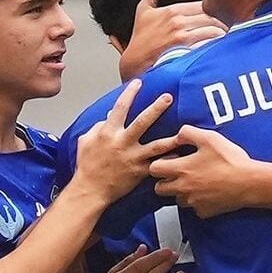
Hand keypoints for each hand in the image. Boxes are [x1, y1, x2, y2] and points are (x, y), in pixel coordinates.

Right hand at [72, 79, 178, 202]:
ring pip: (156, 146)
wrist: (90, 190)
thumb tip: (111, 114)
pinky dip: (170, 160)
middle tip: (169, 97)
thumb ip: (98, 125)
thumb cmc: (86, 165)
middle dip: (156, 108)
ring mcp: (133, 158)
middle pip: (142, 122)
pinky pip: (158, 164)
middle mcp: (122, 143)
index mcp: (108, 133)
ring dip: (172, 139)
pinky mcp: (139, 172)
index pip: (120, 108)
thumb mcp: (85, 140)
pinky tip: (182, 156)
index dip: (129, 94)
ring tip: (186, 132)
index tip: (138, 82)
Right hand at [119, 0, 227, 80]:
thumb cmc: (139, 38)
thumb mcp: (142, 9)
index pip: (204, 6)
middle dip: (223, 22)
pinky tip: (219, 47)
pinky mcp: (184, 49)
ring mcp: (182, 35)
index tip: (222, 17)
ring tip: (228, 37)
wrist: (134, 61)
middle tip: (231, 27)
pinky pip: (207, 43)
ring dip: (223, 33)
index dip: (216, 11)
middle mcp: (178, 21)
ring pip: (212, 29)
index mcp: (172, 10)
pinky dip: (215, 44)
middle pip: (212, 17)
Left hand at [150, 125, 254, 217]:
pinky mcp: (204, 212)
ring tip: (197, 181)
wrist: (250, 182)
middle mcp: (183, 188)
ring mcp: (193, 202)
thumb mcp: (209, 138)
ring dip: (181, 191)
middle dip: (165, 180)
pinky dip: (198, 201)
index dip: (160, 162)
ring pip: (176, 199)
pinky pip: (194, 208)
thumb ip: (188, 133)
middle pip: (159, 188)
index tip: (172, 159)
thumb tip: (178, 135)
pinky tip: (209, 191)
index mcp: (181, 169)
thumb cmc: (231, 160)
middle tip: (180, 172)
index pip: (154, 169)